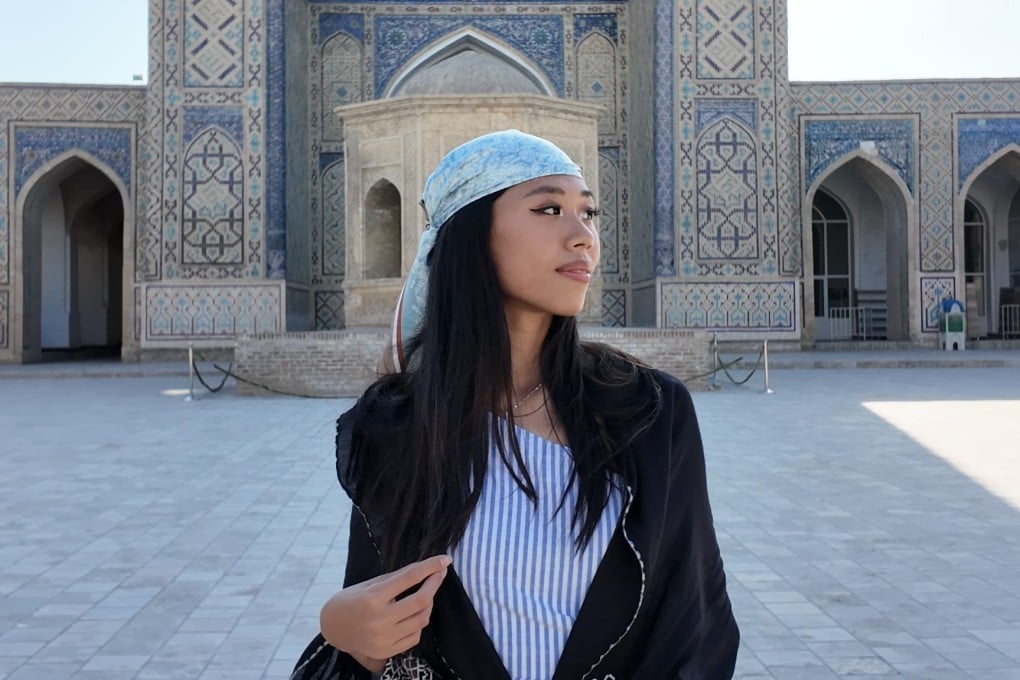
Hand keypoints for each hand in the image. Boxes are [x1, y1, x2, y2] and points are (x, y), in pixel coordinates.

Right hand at [320, 555, 451, 671]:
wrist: (333, 629)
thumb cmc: (351, 600)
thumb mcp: (370, 584)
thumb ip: (396, 578)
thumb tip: (425, 568)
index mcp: (373, 598)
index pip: (409, 578)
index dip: (430, 567)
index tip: (444, 559)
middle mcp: (380, 620)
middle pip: (421, 600)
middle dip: (435, 583)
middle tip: (440, 573)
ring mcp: (384, 638)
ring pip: (422, 619)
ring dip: (429, 603)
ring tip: (426, 594)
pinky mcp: (387, 651)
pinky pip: (415, 636)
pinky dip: (419, 622)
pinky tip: (415, 614)